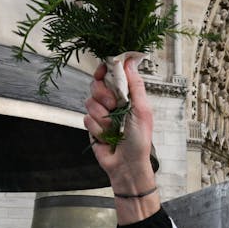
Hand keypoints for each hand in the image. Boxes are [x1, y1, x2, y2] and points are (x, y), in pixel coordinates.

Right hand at [84, 55, 155, 195]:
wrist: (126, 165)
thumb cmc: (139, 141)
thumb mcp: (142, 110)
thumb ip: (135, 85)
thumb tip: (130, 62)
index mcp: (127, 96)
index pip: (111, 74)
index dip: (105, 69)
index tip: (102, 71)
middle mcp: (112, 102)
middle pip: (96, 85)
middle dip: (103, 95)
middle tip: (114, 106)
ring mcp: (101, 114)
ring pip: (89, 102)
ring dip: (102, 116)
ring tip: (113, 128)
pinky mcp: (91, 126)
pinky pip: (86, 119)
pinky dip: (97, 129)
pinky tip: (106, 137)